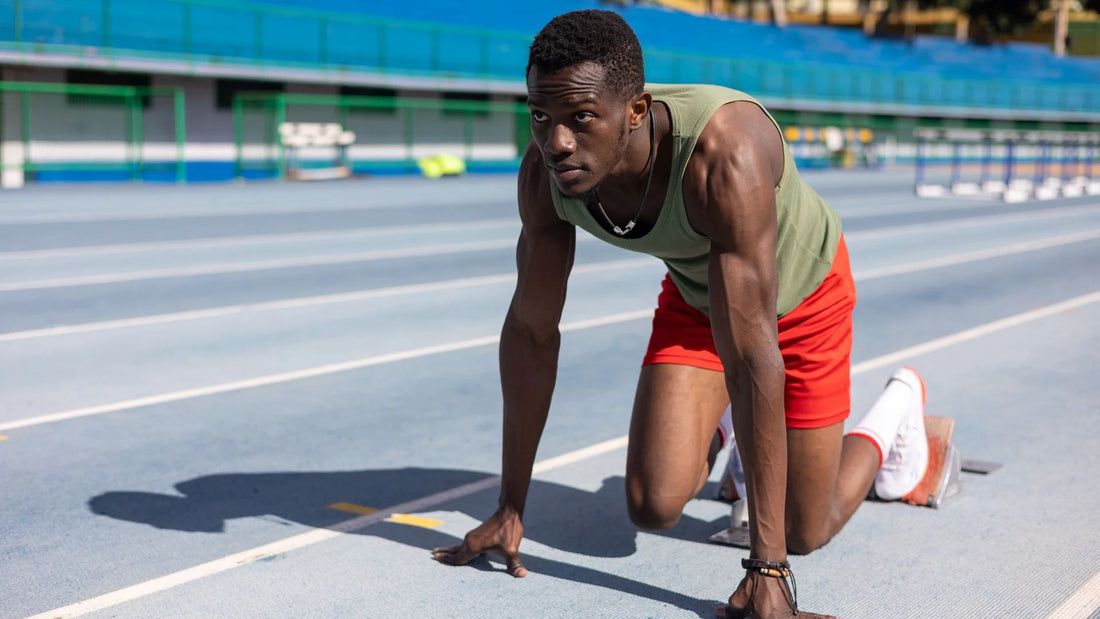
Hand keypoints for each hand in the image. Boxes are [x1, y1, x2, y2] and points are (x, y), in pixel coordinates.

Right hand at [431, 508, 527, 576]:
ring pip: (459, 546)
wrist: (508, 512)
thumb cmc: (509, 531)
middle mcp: (470, 541)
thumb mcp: (512, 550)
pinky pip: (464, 543)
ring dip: (450, 550)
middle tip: (433, 556)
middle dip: (445, 554)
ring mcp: (473, 536)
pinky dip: (458, 547)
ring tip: (440, 551)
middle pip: (455, 551)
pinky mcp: (478, 534)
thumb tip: (522, 575)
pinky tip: (459, 549)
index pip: (458, 558)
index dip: (448, 561)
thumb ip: (514, 564)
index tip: (436, 559)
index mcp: (473, 546)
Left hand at [715, 572, 835, 618]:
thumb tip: (718, 612)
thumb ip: (731, 611)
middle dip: (808, 618)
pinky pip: (807, 617)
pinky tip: (836, 618)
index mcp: (765, 618)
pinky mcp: (792, 608)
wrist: (766, 566)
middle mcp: (778, 618)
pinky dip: (820, 618)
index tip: (766, 615)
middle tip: (827, 618)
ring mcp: (787, 613)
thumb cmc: (752, 583)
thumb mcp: (739, 598)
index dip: (753, 618)